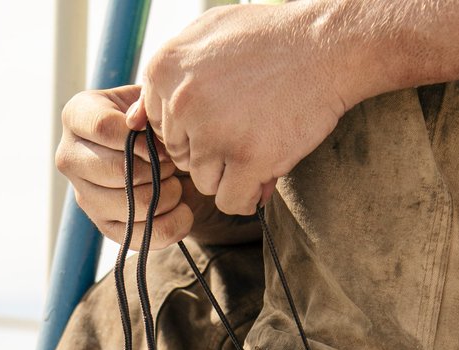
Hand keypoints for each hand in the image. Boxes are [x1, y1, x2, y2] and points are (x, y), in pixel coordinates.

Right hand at [56, 84, 193, 248]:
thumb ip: (146, 103)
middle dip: (157, 170)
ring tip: (175, 182)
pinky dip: (172, 225)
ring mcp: (84, 196)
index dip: (140, 139)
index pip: (102, 127)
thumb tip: (135, 123)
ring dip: (168, 195)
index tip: (164, 146)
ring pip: (132, 205)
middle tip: (173, 164)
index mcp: (77, 116)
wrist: (165, 154)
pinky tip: (182, 210)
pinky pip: (141, 237)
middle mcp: (71, 157)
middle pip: (117, 171)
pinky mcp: (104, 227)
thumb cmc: (154, 120)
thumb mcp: (152, 101)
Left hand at [131, 3, 350, 214]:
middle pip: (182, 158)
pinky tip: (264, 173)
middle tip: (248, 125)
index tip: (223, 114)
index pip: (161, 129)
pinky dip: (247, 197)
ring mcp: (213, 132)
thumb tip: (133, 123)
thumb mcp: (205, 38)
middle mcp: (182, 100)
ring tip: (261, 140)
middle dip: (212, 153)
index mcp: (164, 69)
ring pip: (204, 183)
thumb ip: (167, 80)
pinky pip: (231, 202)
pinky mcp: (246, 159)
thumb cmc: (268, 42)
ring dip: (232, 173)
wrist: (325, 45)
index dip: (194, 129)